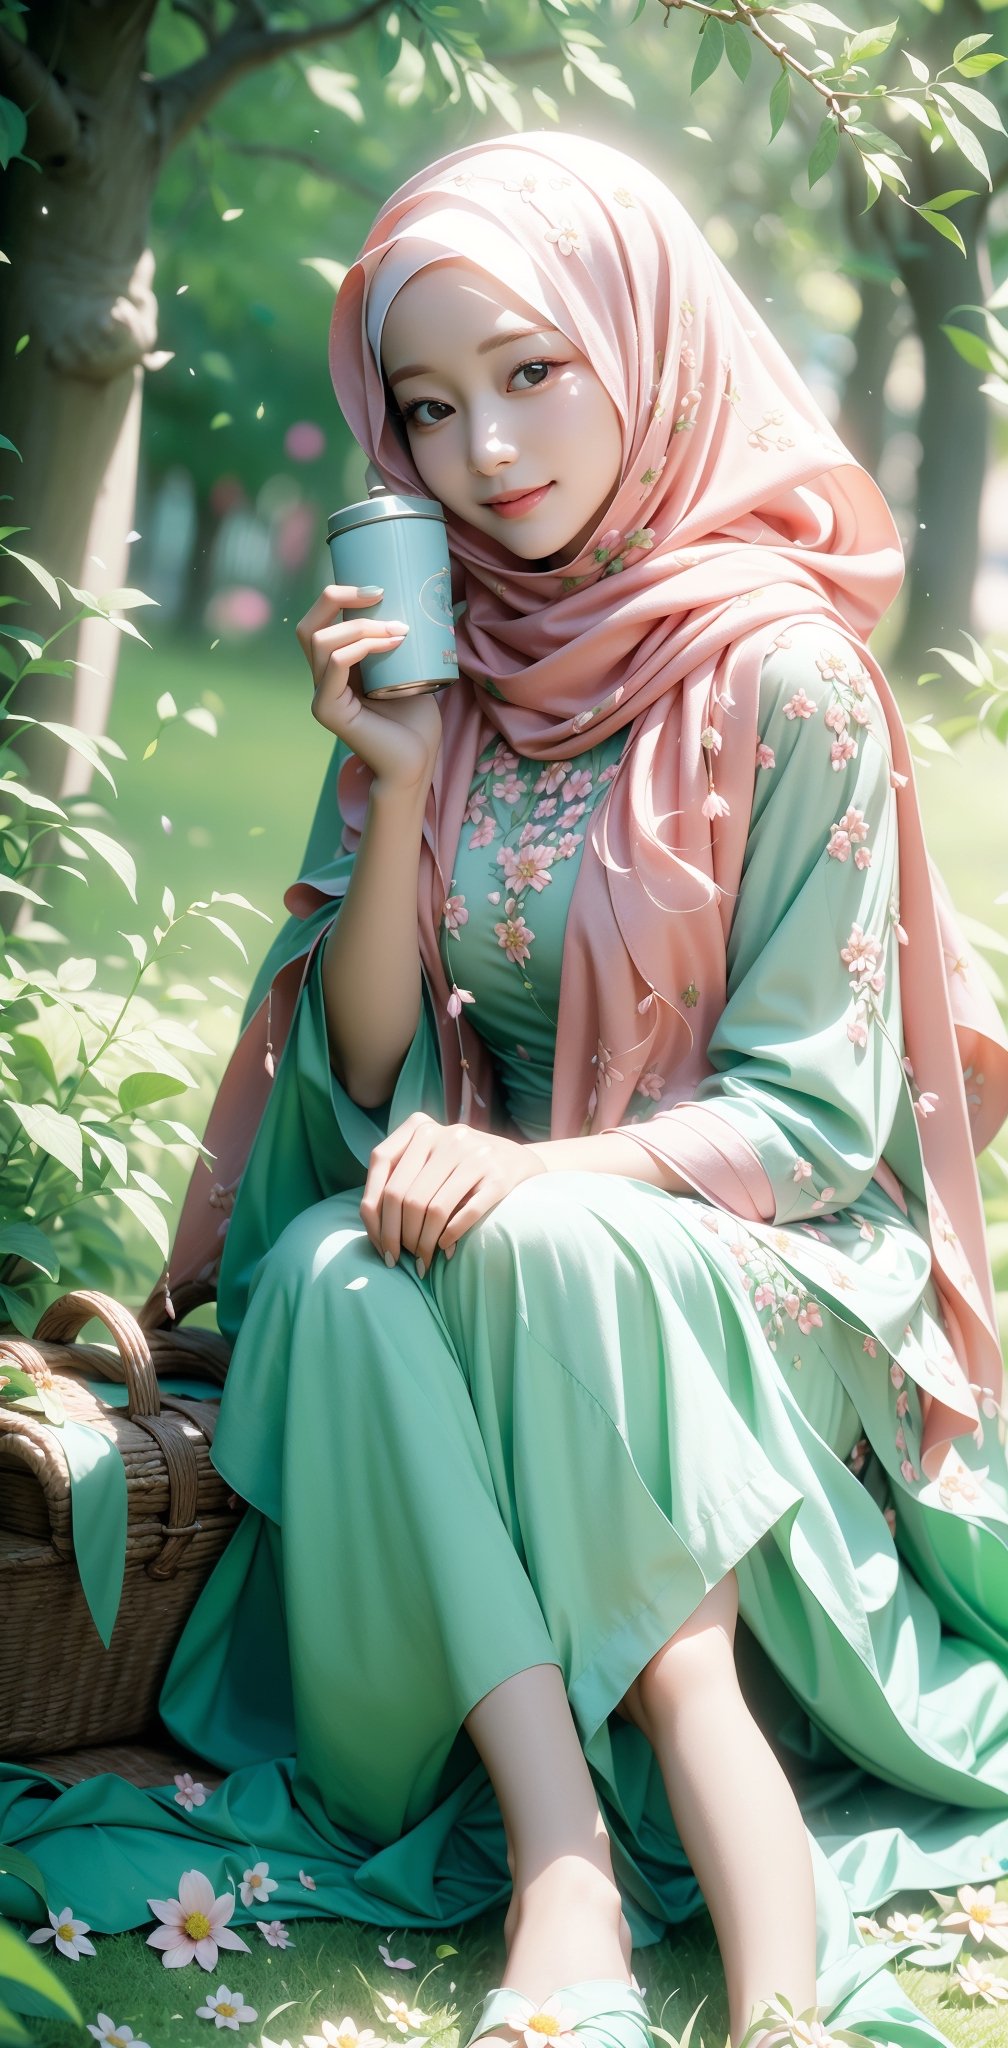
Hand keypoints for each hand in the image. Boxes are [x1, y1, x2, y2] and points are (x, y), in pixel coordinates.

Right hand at [295, 583, 441, 791]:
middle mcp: (321, 680)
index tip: (379, 586)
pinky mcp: (329, 711)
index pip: (319, 622)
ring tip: (398, 629)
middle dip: (340, 599)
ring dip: (361, 626)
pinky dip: (360, 647)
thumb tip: (418, 598)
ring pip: (321, 641)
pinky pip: (334, 665)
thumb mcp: (407, 668)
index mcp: (334, 668)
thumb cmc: (415, 720)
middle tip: (380, 592)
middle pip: (309, 626)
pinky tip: (390, 643)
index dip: (339, 597)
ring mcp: (322, 696)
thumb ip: (399, 642)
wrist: (416, 762)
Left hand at [360, 1112, 546, 1273]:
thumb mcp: (427, 1157)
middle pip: (404, 1195)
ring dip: (422, 1243)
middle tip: (398, 1258)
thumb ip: (398, 1175)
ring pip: (433, 1209)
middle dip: (396, 1235)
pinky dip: (450, 1237)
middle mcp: (447, 1135)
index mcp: (421, 1126)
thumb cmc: (458, 1167)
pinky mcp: (500, 1177)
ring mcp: (476, 1154)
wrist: (518, 1160)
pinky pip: (466, 1214)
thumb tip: (373, 1223)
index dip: (374, 1208)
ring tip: (422, 1260)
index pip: (381, 1163)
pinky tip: (444, 1249)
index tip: (378, 1242)